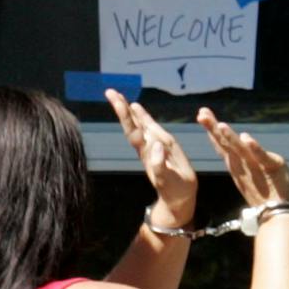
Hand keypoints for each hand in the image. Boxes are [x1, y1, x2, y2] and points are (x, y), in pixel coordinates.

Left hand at [107, 90, 197, 226]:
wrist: (178, 196)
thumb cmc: (174, 189)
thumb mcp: (167, 179)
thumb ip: (160, 164)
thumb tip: (156, 144)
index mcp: (148, 152)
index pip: (134, 131)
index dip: (127, 117)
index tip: (120, 102)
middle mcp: (146, 147)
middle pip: (131, 125)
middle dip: (121, 108)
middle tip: (110, 92)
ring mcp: (151, 146)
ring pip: (137, 124)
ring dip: (128, 110)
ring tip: (119, 95)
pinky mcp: (158, 146)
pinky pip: (147, 127)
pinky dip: (141, 116)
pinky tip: (136, 107)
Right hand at [197, 108, 288, 209]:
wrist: (278, 217)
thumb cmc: (267, 198)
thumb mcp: (252, 176)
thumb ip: (245, 160)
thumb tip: (241, 141)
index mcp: (238, 167)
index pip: (222, 145)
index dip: (212, 131)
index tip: (202, 115)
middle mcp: (243, 166)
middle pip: (225, 144)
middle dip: (213, 128)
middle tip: (201, 114)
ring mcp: (255, 167)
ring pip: (239, 150)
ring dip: (229, 138)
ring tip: (220, 125)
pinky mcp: (272, 168)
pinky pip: (261, 156)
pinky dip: (254, 148)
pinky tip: (245, 137)